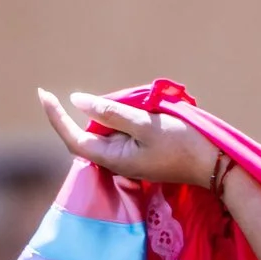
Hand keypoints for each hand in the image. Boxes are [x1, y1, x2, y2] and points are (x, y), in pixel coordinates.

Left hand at [39, 89, 220, 188]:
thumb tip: (77, 100)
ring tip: (136, 106)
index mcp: (113, 158)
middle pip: (89, 134)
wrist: (216, 165)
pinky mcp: (141, 156)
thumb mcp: (146, 124)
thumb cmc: (183, 143)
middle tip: (112, 96)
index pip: (72, 138)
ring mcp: (130, 160)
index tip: (44, 94)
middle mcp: (117, 162)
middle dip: (89, 113)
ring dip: (112, 115)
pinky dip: (123, 120)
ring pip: (107, 133)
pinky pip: (122, 135)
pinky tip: (141, 112)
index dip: (56, 117)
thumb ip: (111, 112)